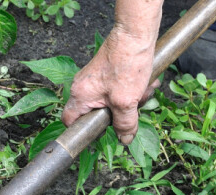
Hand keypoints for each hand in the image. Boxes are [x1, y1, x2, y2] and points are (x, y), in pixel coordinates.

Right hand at [61, 28, 159, 144]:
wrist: (136, 33)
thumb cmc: (127, 63)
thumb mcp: (126, 101)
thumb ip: (124, 124)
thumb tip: (124, 139)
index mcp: (80, 95)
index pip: (70, 121)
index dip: (83, 130)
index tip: (101, 132)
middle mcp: (82, 86)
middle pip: (95, 112)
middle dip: (118, 113)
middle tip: (133, 108)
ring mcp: (94, 78)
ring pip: (110, 100)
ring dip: (130, 100)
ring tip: (143, 90)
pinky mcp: (106, 71)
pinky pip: (116, 88)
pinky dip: (131, 89)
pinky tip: (144, 82)